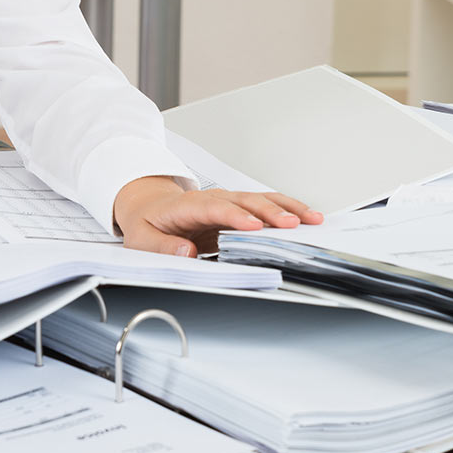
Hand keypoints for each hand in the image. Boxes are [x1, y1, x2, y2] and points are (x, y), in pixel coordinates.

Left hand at [112, 176, 321, 256]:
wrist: (148, 205)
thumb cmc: (146, 223)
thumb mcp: (140, 238)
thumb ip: (161, 246)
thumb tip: (186, 252)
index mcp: (186, 206)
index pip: (214, 208)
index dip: (235, 216)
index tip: (254, 226)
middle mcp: (211, 200)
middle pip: (244, 202)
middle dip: (269, 212)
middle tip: (291, 225)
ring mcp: (227, 203)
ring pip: (260, 201)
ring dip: (286, 209)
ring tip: (311, 219)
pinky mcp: (237, 211)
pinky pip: (265, 208)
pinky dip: (286, 211)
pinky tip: (306, 217)